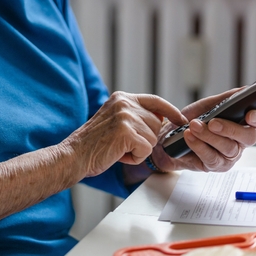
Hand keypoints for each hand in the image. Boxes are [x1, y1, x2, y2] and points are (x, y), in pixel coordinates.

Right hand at [65, 92, 185, 177]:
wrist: (75, 155)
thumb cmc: (94, 144)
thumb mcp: (115, 120)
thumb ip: (135, 116)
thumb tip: (161, 120)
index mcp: (122, 97)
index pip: (155, 100)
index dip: (171, 111)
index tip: (180, 119)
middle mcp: (124, 103)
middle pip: (157, 123)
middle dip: (145, 139)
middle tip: (123, 144)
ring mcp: (125, 116)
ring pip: (152, 138)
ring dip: (139, 150)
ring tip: (118, 149)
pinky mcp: (126, 132)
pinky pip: (146, 149)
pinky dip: (135, 158)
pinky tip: (119, 155)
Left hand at [148, 89, 255, 173]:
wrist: (170, 137)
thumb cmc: (193, 119)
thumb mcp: (207, 105)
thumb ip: (226, 99)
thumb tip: (244, 90)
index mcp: (243, 122)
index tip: (250, 114)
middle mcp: (241, 140)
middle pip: (248, 137)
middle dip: (231, 129)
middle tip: (213, 122)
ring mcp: (230, 155)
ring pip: (228, 148)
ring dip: (209, 136)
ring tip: (193, 126)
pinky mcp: (216, 166)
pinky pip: (211, 158)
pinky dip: (199, 146)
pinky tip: (189, 136)